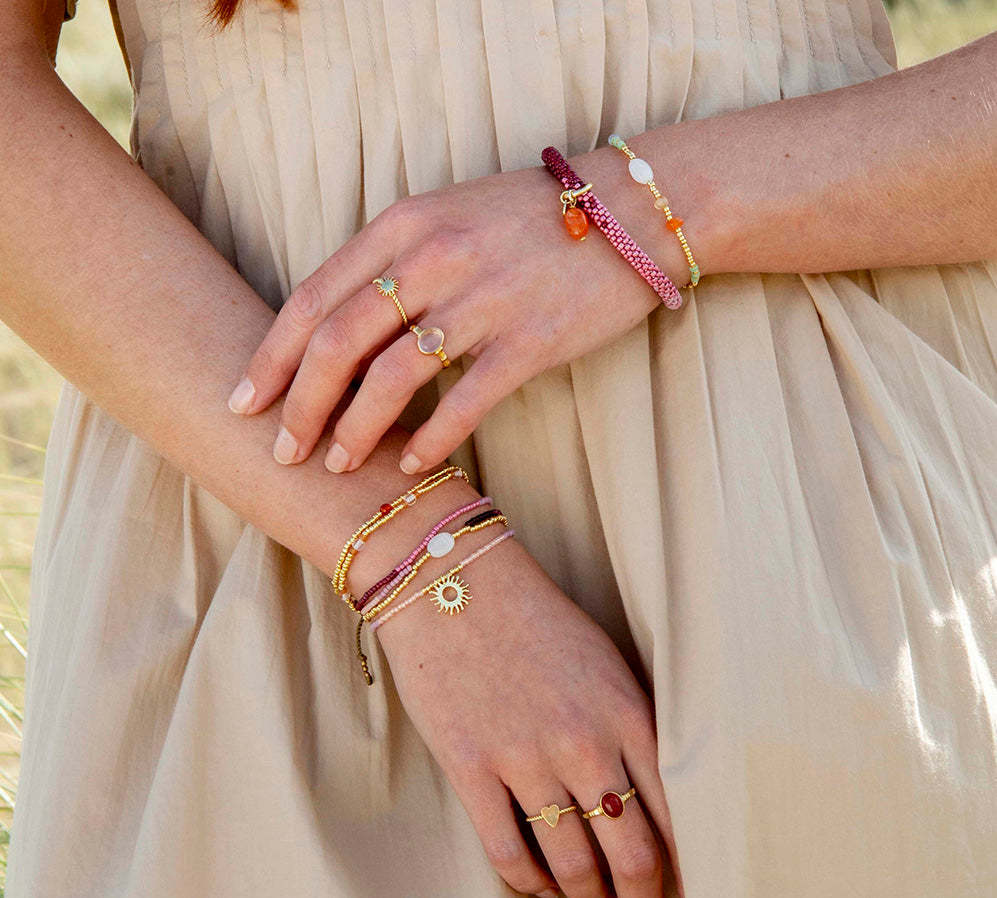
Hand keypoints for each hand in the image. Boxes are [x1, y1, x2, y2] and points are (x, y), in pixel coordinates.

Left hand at [226, 146, 674, 473]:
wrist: (629, 211)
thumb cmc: (529, 220)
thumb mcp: (446, 216)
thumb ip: (390, 262)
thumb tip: (337, 334)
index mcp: (404, 225)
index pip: (313, 297)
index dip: (271, 356)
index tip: (245, 401)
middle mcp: (434, 257)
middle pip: (339, 342)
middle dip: (299, 404)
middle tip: (282, 450)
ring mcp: (483, 298)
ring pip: (393, 376)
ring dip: (356, 430)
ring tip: (338, 464)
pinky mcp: (531, 339)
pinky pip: (464, 401)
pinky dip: (431, 440)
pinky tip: (413, 466)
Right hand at [368, 531, 687, 897]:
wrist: (454, 585)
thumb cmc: (533, 618)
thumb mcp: (603, 660)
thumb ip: (630, 722)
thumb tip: (646, 790)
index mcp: (625, 712)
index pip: (673, 812)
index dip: (681, 866)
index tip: (679, 889)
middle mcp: (584, 743)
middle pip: (631, 854)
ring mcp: (526, 759)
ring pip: (573, 864)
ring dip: (586, 896)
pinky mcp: (472, 769)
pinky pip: (509, 853)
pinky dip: (529, 883)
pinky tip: (538, 884)